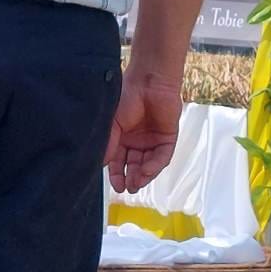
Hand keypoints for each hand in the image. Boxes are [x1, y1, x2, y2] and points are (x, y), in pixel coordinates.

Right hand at [105, 70, 182, 193]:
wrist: (149, 83)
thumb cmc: (127, 97)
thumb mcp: (113, 124)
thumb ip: (109, 144)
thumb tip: (102, 164)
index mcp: (122, 137)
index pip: (119, 160)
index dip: (116, 174)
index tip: (115, 186)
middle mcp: (137, 141)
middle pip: (133, 165)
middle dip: (130, 178)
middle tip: (126, 189)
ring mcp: (153, 140)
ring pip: (148, 163)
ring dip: (142, 175)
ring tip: (135, 184)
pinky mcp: (167, 138)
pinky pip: (162, 156)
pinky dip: (154, 165)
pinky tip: (146, 172)